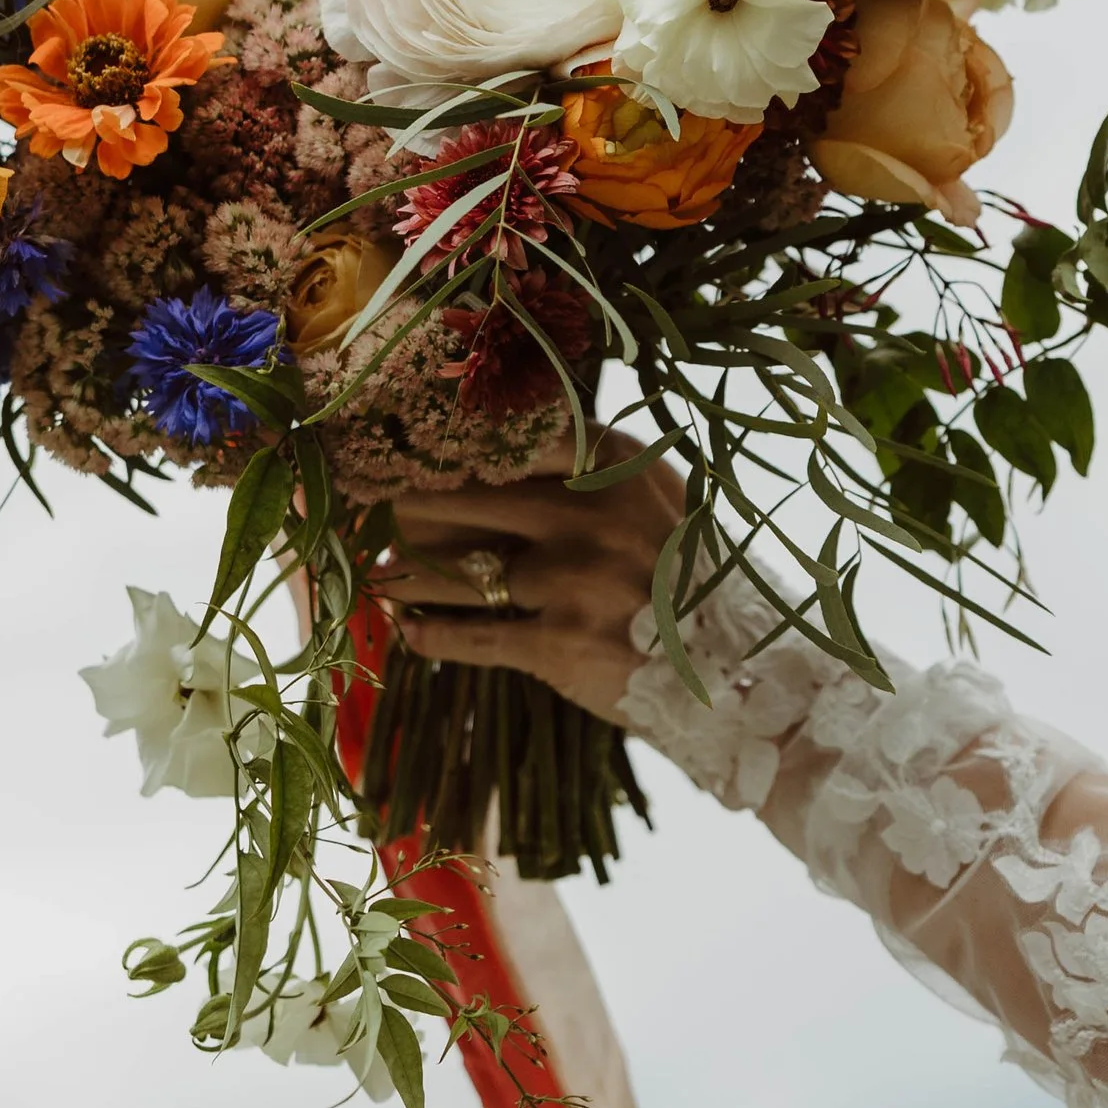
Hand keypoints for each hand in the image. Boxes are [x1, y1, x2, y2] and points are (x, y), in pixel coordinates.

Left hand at [377, 435, 684, 724]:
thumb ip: (589, 463)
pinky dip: (427, 633)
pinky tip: (408, 629)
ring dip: (408, 576)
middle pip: (464, 495)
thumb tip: (495, 441)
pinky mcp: (557, 643)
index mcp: (612, 464)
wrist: (738, 672)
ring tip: (384, 577)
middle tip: (369, 506)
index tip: (403, 443)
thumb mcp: (654, 498)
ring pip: (453, 569)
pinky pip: (466, 634)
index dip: (446, 441)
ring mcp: (572, 578)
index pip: (505, 435)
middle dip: (407, 503)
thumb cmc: (687, 580)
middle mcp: (590, 511)